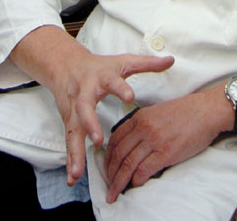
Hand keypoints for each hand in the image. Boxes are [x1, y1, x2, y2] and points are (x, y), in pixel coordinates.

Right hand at [9, 26, 173, 185]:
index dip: (120, 88)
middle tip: (98, 139)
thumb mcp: (123, 62)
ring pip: (73, 130)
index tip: (130, 97)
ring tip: (79, 172)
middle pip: (84, 108)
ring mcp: (73, 109)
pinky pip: (69, 141)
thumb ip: (146, 63)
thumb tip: (170, 60)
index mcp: (101, 77)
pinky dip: (71, 159)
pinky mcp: (68, 121)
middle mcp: (84, 93)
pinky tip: (73, 177)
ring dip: (75, 151)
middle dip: (90, 124)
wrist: (66, 65)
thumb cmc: (99, 67)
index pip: (111, 81)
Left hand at [104, 86, 232, 202]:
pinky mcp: (166, 153)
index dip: (107, 157)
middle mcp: (143, 128)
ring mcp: (154, 140)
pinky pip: (143, 170)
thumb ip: (144, 124)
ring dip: (118, 182)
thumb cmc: (186, 112)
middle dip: (110, 173)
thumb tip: (133, 144)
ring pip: (127, 165)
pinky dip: (136, 181)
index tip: (107, 167)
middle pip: (118, 154)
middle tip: (109, 185)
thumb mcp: (158, 111)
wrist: (206, 111)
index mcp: (140, 117)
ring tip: (115, 193)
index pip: (115, 139)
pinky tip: (136, 185)